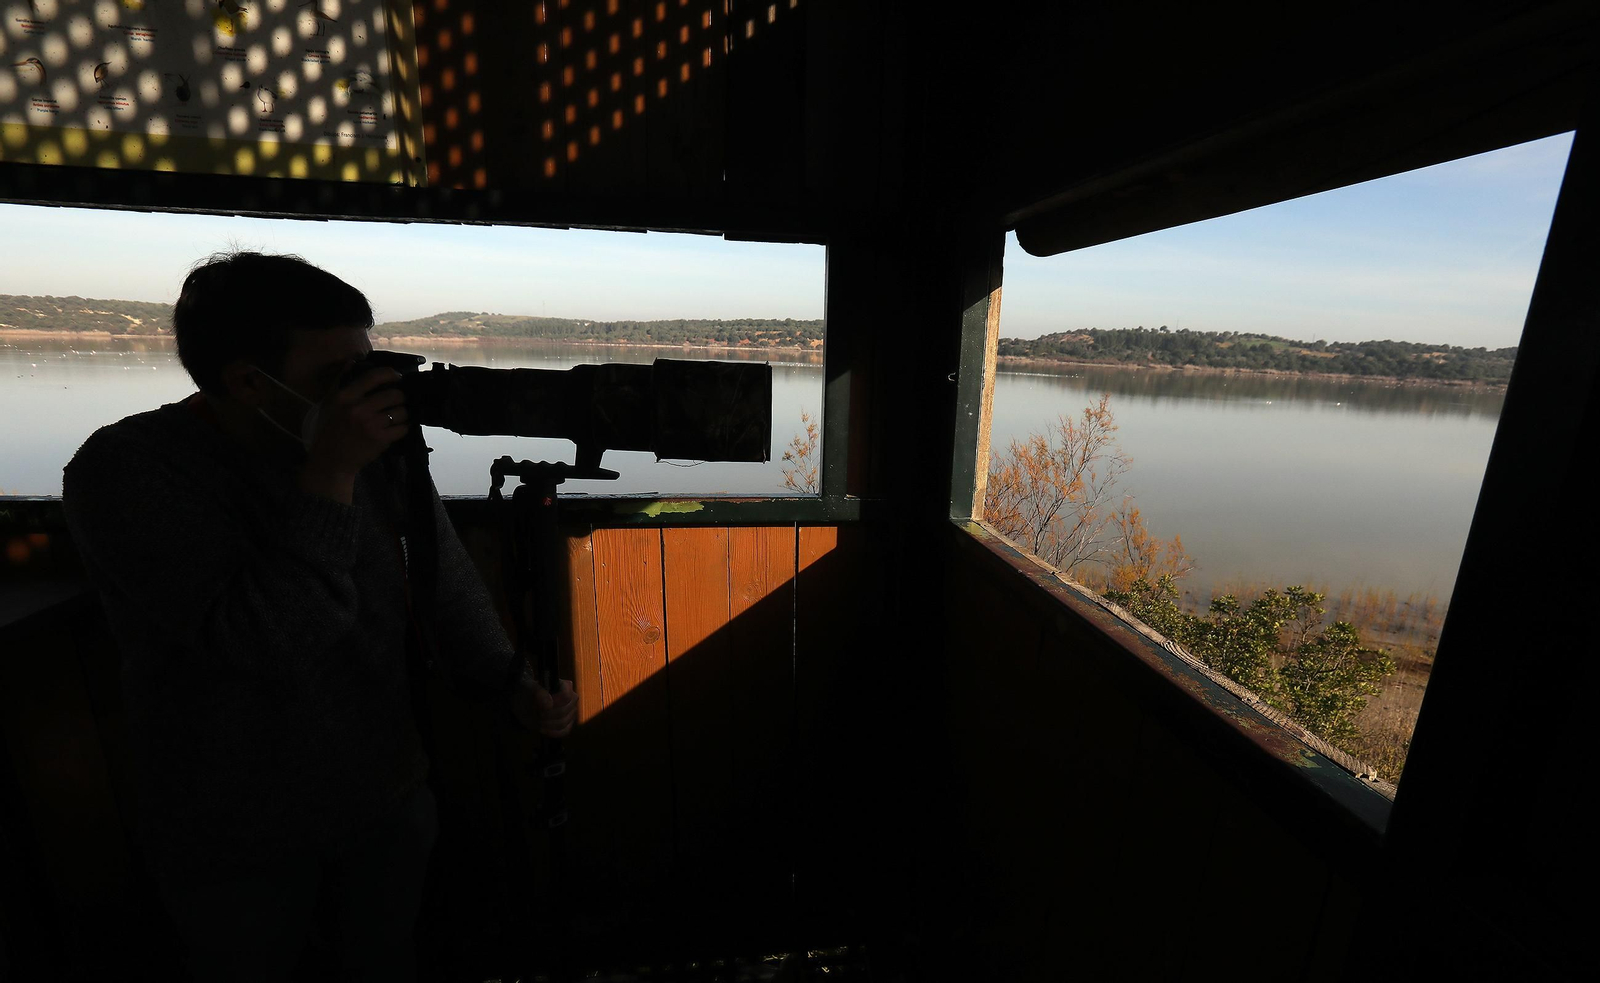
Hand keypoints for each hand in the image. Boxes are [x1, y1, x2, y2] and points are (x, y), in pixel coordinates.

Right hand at [302, 367, 409, 482]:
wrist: (331, 461)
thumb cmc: (329, 430)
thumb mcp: (329, 403)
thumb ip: (341, 381)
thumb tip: (353, 361)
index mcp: (345, 397)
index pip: (374, 377)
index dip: (391, 374)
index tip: (397, 376)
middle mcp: (358, 409)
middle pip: (394, 394)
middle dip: (401, 397)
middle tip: (400, 400)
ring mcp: (371, 425)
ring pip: (401, 411)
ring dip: (403, 413)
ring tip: (399, 415)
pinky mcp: (380, 440)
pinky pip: (403, 428)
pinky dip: (404, 427)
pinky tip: (399, 427)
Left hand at [511, 675, 576, 737]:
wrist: (525, 704)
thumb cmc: (528, 693)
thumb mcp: (529, 689)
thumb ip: (538, 693)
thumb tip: (549, 704)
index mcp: (565, 686)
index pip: (566, 696)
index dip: (553, 703)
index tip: (540, 705)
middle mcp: (572, 699)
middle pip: (564, 711)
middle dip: (547, 714)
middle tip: (536, 713)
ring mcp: (571, 712)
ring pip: (563, 723)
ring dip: (547, 724)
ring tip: (537, 720)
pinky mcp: (568, 724)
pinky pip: (564, 731)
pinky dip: (552, 732)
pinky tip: (543, 728)